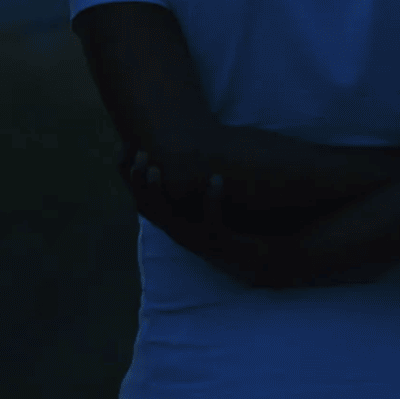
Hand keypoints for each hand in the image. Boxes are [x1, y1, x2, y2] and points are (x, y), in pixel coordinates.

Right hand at [121, 150, 291, 287]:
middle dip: (138, 182)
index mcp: (177, 220)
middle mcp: (184, 233)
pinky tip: (216, 179)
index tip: (127, 146)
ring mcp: (202, 242)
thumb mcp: (211, 198)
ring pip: (170, 221)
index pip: (141, 197)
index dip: (128, 174)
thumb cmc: (242, 224)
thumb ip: (196, 176)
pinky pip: (212, 225)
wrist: (272, 258)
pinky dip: (211, 201)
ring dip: (160, 194)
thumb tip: (187, 140)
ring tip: (157, 169)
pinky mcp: (225, 247)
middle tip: (141, 154)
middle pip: (147, 209)